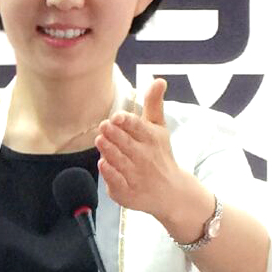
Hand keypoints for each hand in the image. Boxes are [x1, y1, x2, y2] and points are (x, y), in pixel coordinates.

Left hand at [95, 78, 191, 220]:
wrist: (171, 191)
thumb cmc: (160, 154)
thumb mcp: (159, 128)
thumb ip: (154, 104)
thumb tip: (159, 79)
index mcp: (152, 139)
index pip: (139, 127)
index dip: (127, 122)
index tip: (117, 117)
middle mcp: (145, 157)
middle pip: (127, 144)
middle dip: (114, 134)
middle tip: (103, 126)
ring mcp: (136, 176)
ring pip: (120, 161)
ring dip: (109, 150)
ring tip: (100, 140)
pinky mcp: (128, 192)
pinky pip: (117, 182)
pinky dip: (110, 173)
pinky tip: (103, 163)